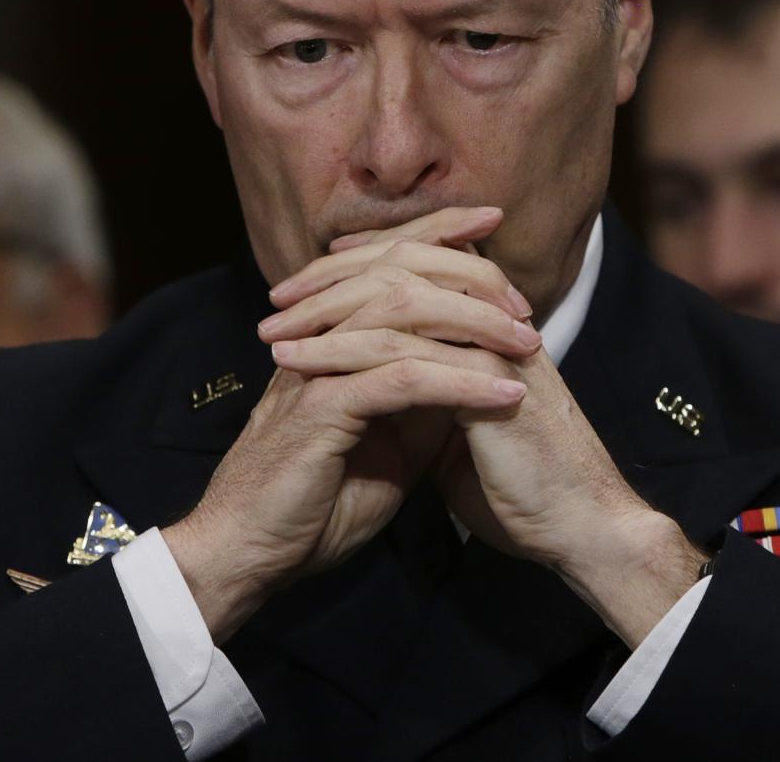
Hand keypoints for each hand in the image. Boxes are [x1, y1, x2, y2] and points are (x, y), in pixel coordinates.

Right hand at [163, 206, 536, 642]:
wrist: (251, 555)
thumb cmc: (315, 502)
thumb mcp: (388, 441)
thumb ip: (421, 397)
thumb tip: (472, 363)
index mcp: (332, 335)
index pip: (387, 263)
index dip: (437, 233)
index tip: (490, 222)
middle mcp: (321, 338)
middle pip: (398, 273)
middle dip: (467, 274)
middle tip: (523, 302)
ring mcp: (317, 368)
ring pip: (401, 317)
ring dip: (474, 328)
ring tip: (528, 346)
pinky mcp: (320, 408)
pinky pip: (401, 379)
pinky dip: (460, 383)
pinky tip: (503, 394)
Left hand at [265, 208, 705, 646]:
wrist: (578, 529)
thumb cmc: (522, 484)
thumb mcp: (468, 426)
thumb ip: (436, 393)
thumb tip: (394, 386)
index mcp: (490, 325)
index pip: (424, 261)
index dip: (366, 257)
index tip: (314, 271)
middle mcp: (493, 322)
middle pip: (408, 262)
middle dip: (336, 272)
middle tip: (279, 292)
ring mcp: (492, 346)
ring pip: (402, 297)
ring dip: (328, 309)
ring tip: (273, 330)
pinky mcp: (488, 382)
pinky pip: (405, 352)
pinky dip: (343, 354)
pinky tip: (302, 366)